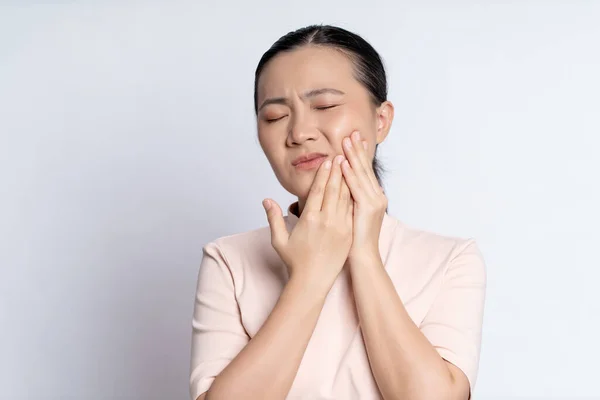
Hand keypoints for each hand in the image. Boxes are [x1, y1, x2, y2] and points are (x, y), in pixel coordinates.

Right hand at [263, 155, 352, 287]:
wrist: (312, 282)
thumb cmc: (294, 261)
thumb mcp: (279, 240)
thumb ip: (274, 218)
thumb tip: (266, 200)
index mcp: (310, 219)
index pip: (318, 190)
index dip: (323, 174)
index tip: (327, 160)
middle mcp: (327, 221)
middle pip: (334, 190)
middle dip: (338, 171)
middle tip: (341, 155)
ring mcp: (340, 227)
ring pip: (345, 198)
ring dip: (348, 180)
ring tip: (350, 166)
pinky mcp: (348, 234)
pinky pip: (352, 211)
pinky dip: (354, 197)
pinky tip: (356, 187)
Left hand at [341, 131, 387, 264]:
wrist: (363, 258)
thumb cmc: (355, 240)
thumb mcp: (352, 214)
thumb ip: (349, 199)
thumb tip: (340, 186)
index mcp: (373, 197)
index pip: (365, 171)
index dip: (359, 154)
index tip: (353, 139)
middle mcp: (377, 197)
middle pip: (365, 168)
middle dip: (358, 149)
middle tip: (352, 132)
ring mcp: (374, 202)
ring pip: (362, 174)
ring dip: (353, 156)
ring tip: (347, 140)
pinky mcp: (367, 209)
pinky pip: (356, 188)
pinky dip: (350, 174)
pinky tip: (343, 163)